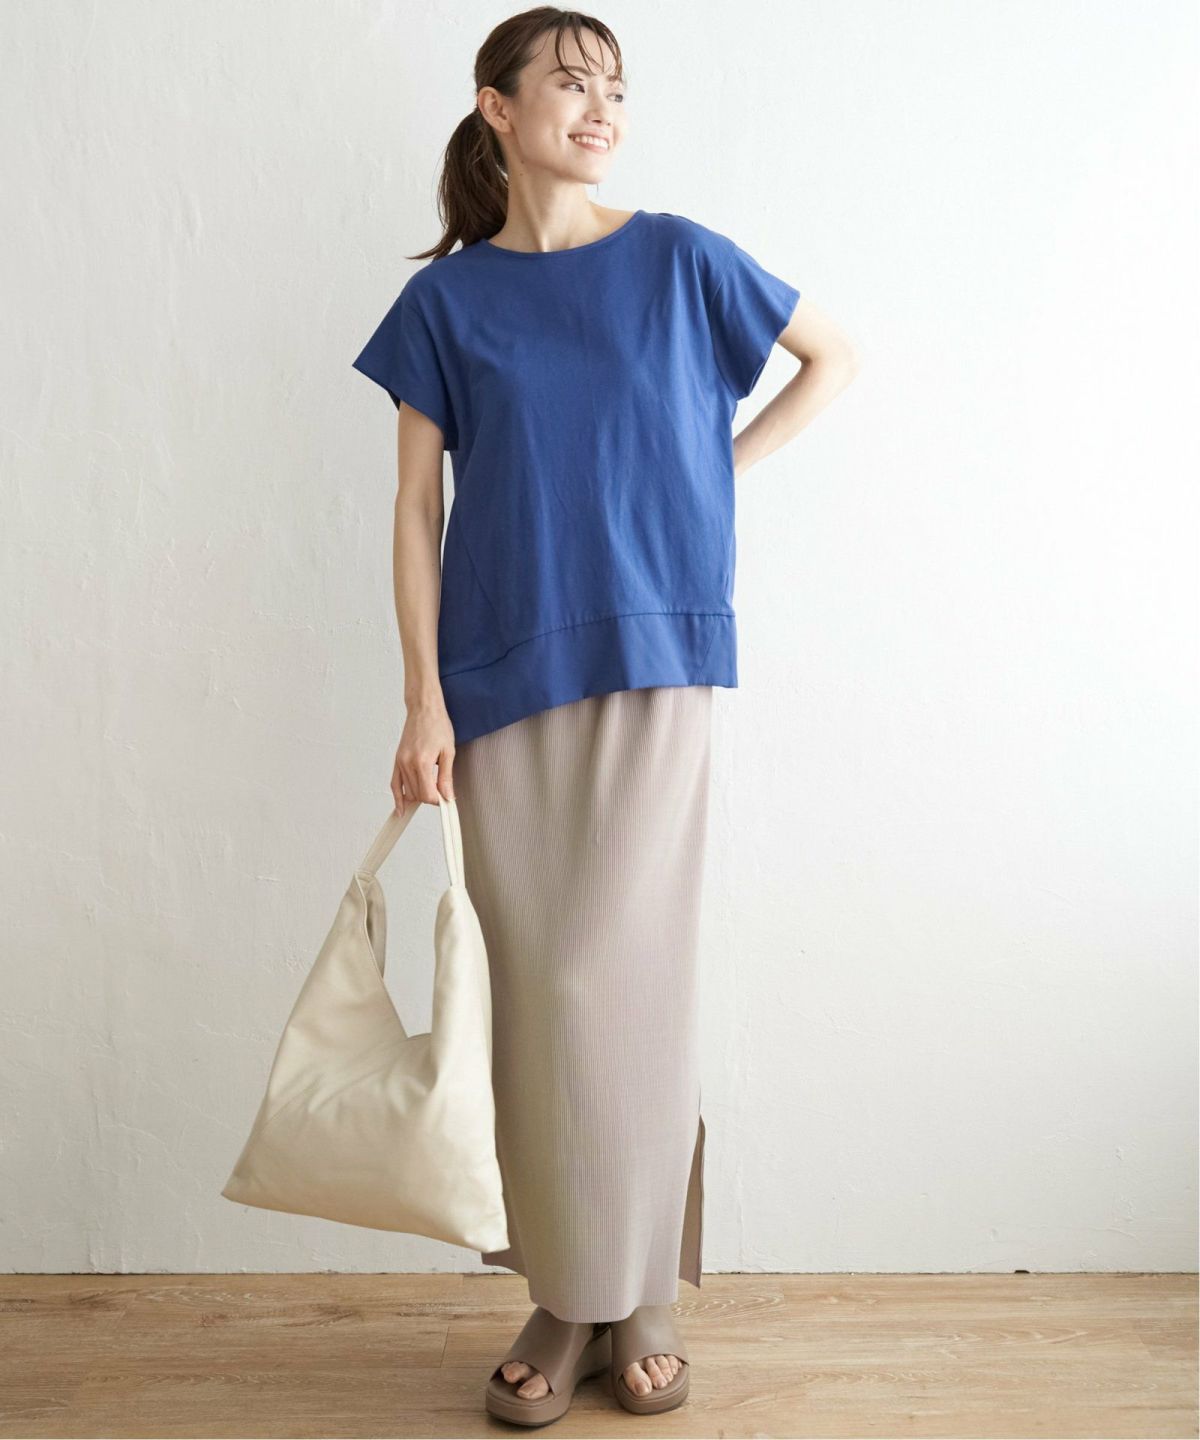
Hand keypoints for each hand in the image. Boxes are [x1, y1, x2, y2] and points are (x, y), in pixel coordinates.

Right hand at [392, 698, 455, 814]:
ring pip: (408, 791)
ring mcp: (400, 762)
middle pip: (417, 795)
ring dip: (419, 795)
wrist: (424, 709)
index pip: (427, 794)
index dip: (438, 800)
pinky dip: (398, 797)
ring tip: (431, 789)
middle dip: (430, 797)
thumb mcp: (448, 751)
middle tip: (442, 792)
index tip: (446, 798)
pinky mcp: (397, 760)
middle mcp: (408, 764)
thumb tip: (447, 796)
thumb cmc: (437, 725)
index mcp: (422, 762)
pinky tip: (401, 808)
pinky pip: (394, 783)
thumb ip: (446, 777)